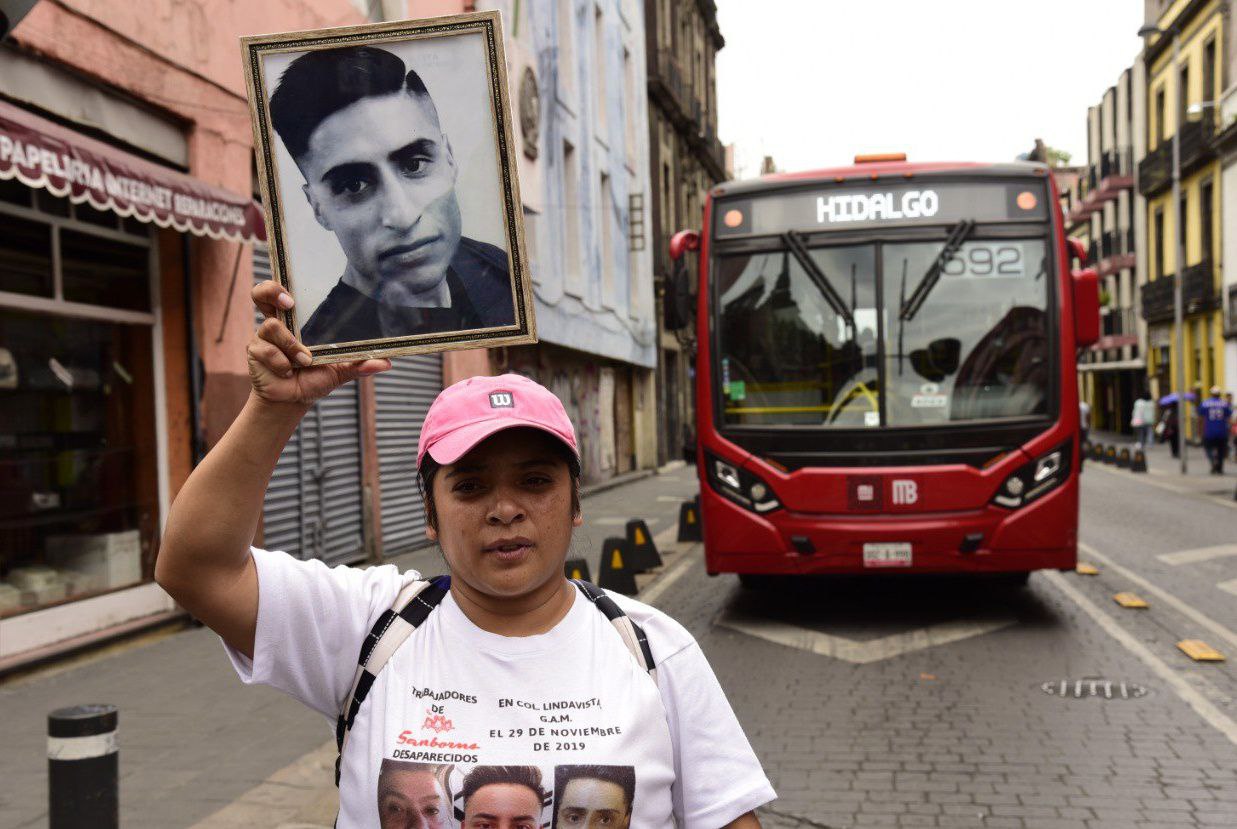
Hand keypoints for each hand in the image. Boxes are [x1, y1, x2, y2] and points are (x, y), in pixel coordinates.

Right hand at [248, 280, 389, 405]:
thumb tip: (387, 363)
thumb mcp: (340, 370)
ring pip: (272, 327)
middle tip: (288, 305)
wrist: (294, 400)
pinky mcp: (255, 352)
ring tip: (304, 362)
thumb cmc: (314, 378)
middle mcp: (277, 323)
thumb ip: (359, 363)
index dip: (279, 287)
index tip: (290, 297)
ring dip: (291, 346)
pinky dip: (282, 363)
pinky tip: (287, 372)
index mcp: (296, 320)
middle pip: (261, 294)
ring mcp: (263, 337)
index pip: (282, 292)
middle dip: (271, 292)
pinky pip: (267, 351)